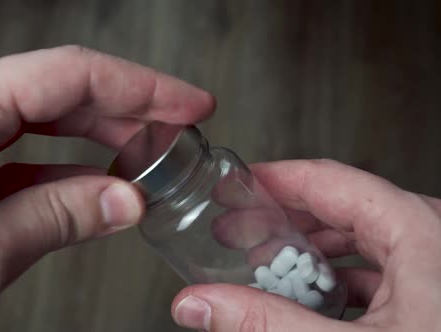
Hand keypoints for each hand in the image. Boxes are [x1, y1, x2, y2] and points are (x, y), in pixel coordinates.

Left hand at [0, 45, 214, 330]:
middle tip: (176, 131)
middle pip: (58, 92)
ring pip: (40, 125)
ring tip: (145, 161)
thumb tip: (125, 199)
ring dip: (96, 143)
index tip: (187, 104)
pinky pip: (16, 160)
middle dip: (125, 112)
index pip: (70, 75)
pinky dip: (60, 173)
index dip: (141, 87)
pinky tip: (95, 190)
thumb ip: (61, 215)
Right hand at [172, 159, 440, 330]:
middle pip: (341, 208)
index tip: (237, 185)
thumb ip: (266, 323)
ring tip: (270, 267)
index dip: (274, 179)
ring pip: (361, 242)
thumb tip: (201, 304)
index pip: (328, 180)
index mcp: (421, 231)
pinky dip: (340, 282)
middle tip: (241, 232)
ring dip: (311, 253)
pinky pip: (380, 273)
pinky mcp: (435, 296)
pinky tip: (315, 303)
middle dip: (284, 220)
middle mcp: (433, 239)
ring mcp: (437, 268)